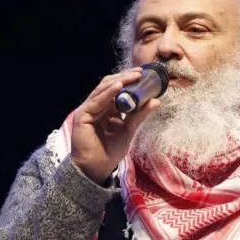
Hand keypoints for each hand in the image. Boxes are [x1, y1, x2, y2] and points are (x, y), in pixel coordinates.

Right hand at [69, 68, 160, 183]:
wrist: (97, 167)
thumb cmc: (110, 151)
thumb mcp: (129, 130)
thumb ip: (139, 115)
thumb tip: (156, 101)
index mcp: (107, 108)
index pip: (117, 89)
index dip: (129, 81)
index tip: (144, 75)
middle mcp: (97, 106)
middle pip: (110, 85)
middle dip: (125, 77)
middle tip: (140, 72)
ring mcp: (88, 109)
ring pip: (103, 89)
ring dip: (119, 81)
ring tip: (134, 76)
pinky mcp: (82, 115)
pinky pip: (96, 100)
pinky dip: (108, 93)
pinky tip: (119, 87)